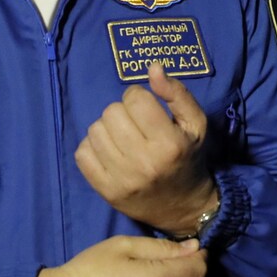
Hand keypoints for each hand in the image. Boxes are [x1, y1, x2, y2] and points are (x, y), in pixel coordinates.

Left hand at [75, 63, 218, 236]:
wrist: (184, 208)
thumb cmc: (189, 158)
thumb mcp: (195, 124)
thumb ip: (177, 94)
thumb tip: (153, 68)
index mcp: (169, 143)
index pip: (135, 99)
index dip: (139, 97)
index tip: (147, 109)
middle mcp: (144, 162)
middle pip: (111, 113)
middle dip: (123, 113)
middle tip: (135, 125)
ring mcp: (122, 179)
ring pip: (94, 131)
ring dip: (107, 129)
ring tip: (122, 138)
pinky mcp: (105, 191)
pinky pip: (81, 154)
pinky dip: (92, 148)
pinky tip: (109, 152)